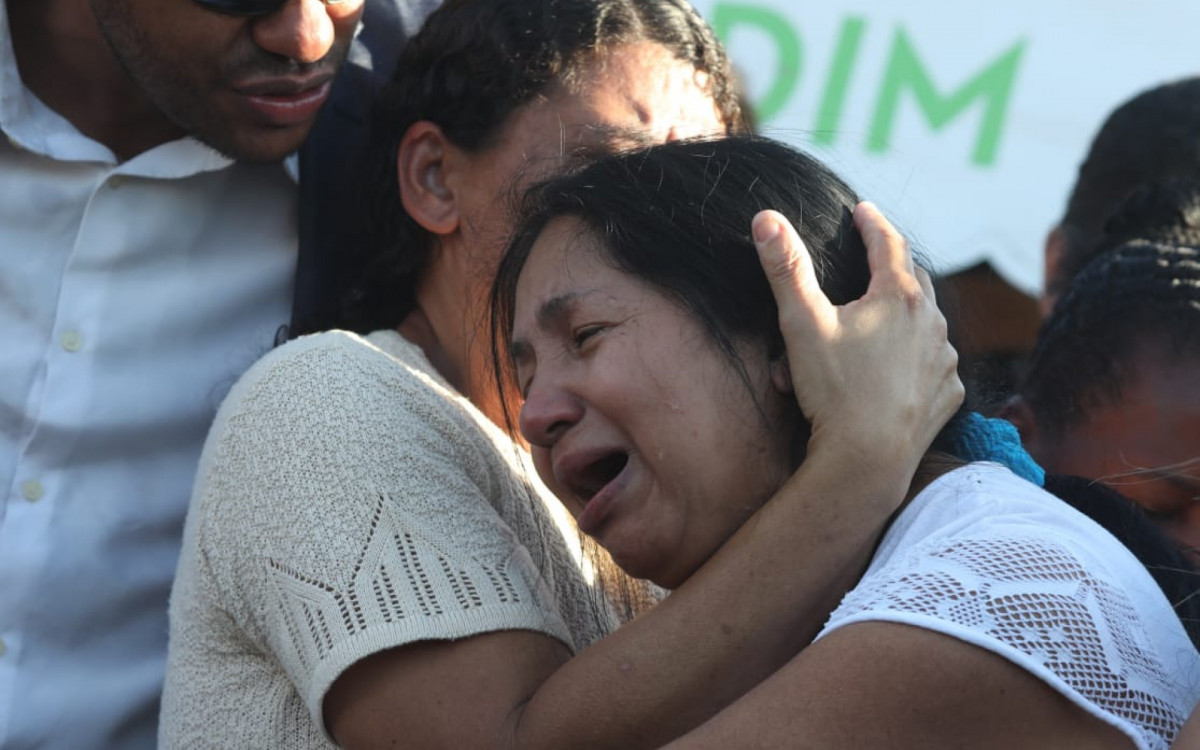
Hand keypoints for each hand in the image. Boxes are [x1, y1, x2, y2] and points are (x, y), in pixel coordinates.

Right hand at [751, 202, 962, 473]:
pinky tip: (898, 370)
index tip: (862, 211)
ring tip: (879, 323)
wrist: (867, 460)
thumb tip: (766, 218)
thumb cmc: (834, 390)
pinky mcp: (948, 394)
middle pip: (915, 280)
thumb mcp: (801, 324)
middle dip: (893, 268)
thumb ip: (785, 269)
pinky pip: (934, 365)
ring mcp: (944, 360)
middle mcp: (932, 323)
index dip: (872, 223)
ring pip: (926, 325)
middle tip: (875, 262)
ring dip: (905, 318)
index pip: (889, 244)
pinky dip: (917, 359)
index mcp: (900, 297)